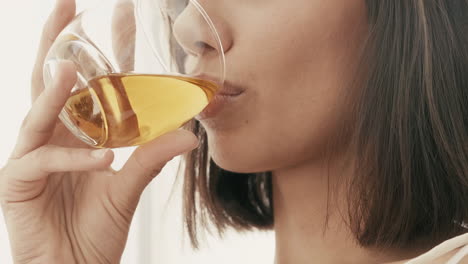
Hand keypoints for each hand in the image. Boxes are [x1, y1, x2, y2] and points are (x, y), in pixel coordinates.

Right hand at [0, 0, 198, 262]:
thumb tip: (190, 133)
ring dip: (55, 90)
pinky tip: (103, 160)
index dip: (107, 47)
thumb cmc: (96, 228)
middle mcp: (55, 135)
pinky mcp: (18, 181)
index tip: (121, 13)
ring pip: (39, 112)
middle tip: (67, 6)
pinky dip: (75, 159)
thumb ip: (152, 157)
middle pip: (53, 80)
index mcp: (81, 131)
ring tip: (71, 66)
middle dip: (59, 43)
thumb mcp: (129, 186)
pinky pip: (44, 161)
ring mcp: (33, 154)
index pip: (94, 81)